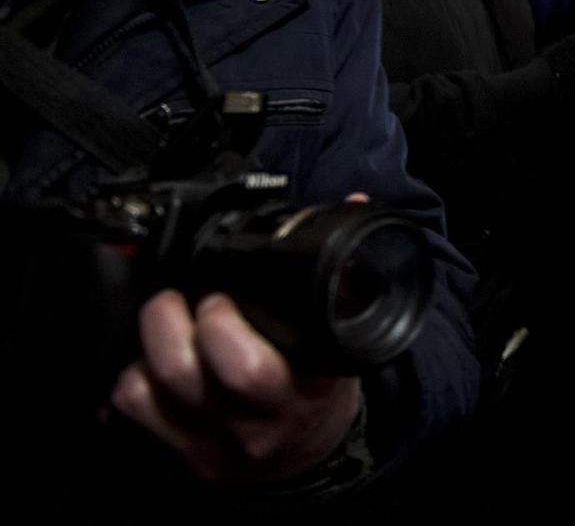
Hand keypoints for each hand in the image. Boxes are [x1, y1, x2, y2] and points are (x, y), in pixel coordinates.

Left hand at [110, 290, 360, 482]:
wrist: (305, 457)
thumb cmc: (316, 389)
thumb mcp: (332, 353)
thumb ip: (315, 305)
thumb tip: (327, 226)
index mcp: (300, 393)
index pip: (249, 369)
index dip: (220, 323)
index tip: (220, 297)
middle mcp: (252, 424)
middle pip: (182, 372)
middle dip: (169, 318)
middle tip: (179, 299)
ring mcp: (210, 442)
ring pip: (147, 388)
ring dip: (147, 343)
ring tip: (166, 322)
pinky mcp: (178, 454)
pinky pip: (133, 406)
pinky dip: (134, 373)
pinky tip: (155, 361)